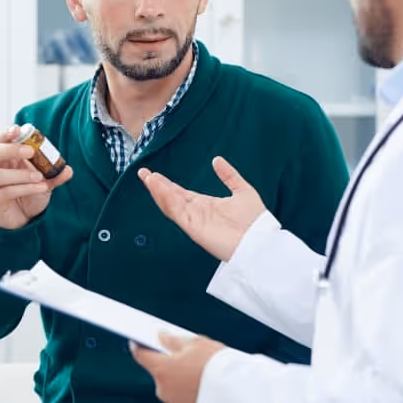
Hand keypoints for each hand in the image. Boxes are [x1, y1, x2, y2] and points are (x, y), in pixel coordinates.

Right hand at [0, 125, 72, 229]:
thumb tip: (68, 169)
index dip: (6, 134)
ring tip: (39, 176)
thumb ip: (54, 175)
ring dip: (20, 174)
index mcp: (4, 159)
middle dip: (11, 149)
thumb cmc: (28, 195)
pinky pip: (6, 192)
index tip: (17, 129)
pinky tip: (40, 188)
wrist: (22, 220)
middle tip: (31, 151)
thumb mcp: (44, 183)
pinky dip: (25, 188)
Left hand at [131, 334, 226, 402]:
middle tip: (184, 352)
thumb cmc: (217, 367)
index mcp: (161, 369)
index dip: (139, 345)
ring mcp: (174, 402)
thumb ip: (173, 340)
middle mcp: (163, 388)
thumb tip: (161, 337)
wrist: (238, 394)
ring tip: (199, 368)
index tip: (139, 339)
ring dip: (178, 376)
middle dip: (167, 361)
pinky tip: (202, 382)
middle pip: (158, 370)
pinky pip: (181, 395)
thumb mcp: (196, 343)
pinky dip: (187, 388)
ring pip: (170, 384)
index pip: (140, 355)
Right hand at [137, 156, 264, 261]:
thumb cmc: (255, 221)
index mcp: (206, 205)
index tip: (154, 174)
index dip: (167, 184)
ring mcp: (194, 220)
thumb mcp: (242, 190)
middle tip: (143, 172)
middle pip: (171, 197)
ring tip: (147, 177)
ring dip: (158, 190)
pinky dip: (166, 199)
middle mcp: (197, 213)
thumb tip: (217, 160)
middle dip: (157, 185)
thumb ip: (229, 175)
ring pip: (170, 204)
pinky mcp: (193, 228)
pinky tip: (158, 187)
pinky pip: (176, 212)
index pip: (181, 193)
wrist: (259, 242)